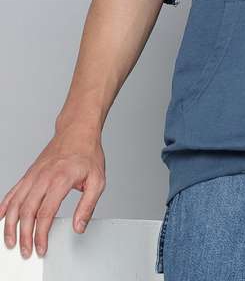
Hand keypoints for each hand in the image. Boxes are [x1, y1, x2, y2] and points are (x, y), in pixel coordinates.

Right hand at [0, 124, 105, 258]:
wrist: (78, 130)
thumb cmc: (88, 153)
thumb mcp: (98, 180)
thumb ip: (88, 205)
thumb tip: (79, 226)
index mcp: (61, 179)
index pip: (45, 213)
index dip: (41, 235)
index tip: (41, 248)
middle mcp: (43, 177)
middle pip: (27, 211)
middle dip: (24, 235)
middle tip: (25, 251)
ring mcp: (34, 174)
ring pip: (15, 203)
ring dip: (10, 225)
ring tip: (11, 241)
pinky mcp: (29, 173)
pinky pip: (13, 191)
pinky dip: (4, 206)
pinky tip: (1, 218)